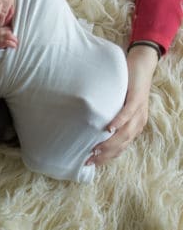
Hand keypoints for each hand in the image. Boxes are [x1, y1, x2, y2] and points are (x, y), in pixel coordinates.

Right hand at [86, 44, 158, 165]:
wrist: (141, 66)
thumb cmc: (126, 86)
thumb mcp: (117, 104)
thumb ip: (109, 115)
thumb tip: (88, 124)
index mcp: (134, 126)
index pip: (121, 147)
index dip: (107, 157)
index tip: (91, 163)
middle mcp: (138, 122)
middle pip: (122, 144)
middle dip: (105, 154)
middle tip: (89, 159)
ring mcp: (139, 112)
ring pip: (125, 133)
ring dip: (110, 143)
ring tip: (96, 149)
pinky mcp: (137, 99)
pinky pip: (127, 114)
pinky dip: (118, 122)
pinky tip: (108, 128)